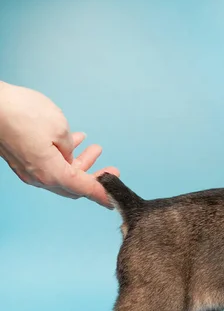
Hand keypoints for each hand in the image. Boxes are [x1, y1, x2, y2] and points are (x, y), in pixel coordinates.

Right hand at [0, 82, 117, 207]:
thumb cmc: (21, 112)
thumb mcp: (60, 129)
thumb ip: (70, 149)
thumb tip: (69, 156)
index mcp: (51, 173)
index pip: (83, 188)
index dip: (102, 193)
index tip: (115, 197)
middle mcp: (39, 177)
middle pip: (74, 185)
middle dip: (94, 178)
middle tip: (111, 170)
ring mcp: (29, 170)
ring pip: (62, 173)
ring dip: (81, 163)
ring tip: (96, 149)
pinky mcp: (22, 160)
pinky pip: (49, 164)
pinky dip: (64, 156)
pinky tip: (75, 141)